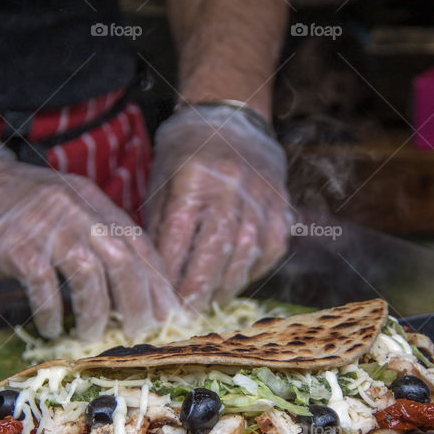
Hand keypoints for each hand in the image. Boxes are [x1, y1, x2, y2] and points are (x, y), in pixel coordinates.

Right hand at [0, 142, 177, 340]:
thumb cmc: (19, 203)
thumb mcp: (68, 203)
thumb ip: (99, 232)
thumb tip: (133, 281)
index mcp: (94, 200)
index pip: (138, 241)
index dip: (157, 279)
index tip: (168, 309)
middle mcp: (76, 210)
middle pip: (122, 261)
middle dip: (136, 302)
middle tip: (140, 329)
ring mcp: (46, 228)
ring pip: (88, 276)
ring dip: (96, 313)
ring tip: (94, 333)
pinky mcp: (16, 247)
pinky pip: (44, 288)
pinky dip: (52, 313)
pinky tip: (54, 328)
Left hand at [144, 104, 292, 309]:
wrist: (232, 119)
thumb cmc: (186, 155)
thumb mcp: (161, 181)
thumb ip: (158, 225)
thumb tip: (152, 278)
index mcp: (192, 176)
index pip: (178, 236)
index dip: (168, 273)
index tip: (157, 299)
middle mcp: (231, 185)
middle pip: (215, 249)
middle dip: (198, 288)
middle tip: (185, 315)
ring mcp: (261, 195)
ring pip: (246, 252)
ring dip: (226, 285)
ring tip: (208, 305)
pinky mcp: (282, 205)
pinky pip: (271, 248)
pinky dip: (254, 270)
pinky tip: (236, 281)